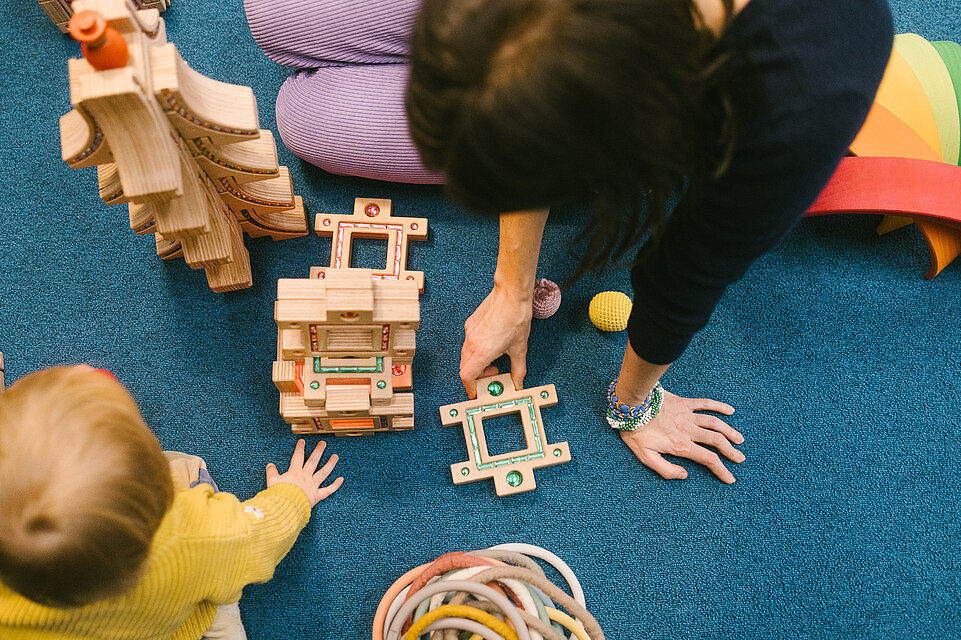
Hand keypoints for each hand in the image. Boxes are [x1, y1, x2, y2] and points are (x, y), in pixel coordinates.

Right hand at [266, 439, 342, 506]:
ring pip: (323, 473)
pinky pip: (328, 490)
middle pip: (313, 461)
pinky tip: (341, 479)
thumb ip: (271, 472)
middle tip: (323, 443)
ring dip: (330, 464)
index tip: (302, 441)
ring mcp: (312, 486)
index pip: (298, 457)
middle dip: (318, 451)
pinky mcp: (317, 496)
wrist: (285, 507)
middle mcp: (305, 477)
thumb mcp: (272, 482)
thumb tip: (270, 465)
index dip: (300, 448)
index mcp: (294, 473)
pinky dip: (335, 485)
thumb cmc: (278, 495)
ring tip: (336, 456)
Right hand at [460, 285, 533, 397]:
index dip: (470, 387)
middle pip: (465, 367)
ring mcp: (469, 332)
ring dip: (476, 363)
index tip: (477, 391)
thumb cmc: (516, 317)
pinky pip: (468, 343)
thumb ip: (518, 370)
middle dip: (476, 376)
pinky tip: (491, 345)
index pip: (467, 376)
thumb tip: (517, 383)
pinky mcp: (470, 324)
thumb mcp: (520, 348)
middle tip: (492, 374)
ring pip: (466, 355)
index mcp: (483, 351)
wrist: (511, 294)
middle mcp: (472, 342)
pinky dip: (476, 350)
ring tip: (494, 359)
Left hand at [619, 389, 744, 482]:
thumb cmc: (635, 433)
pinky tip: (730, 411)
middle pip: (717, 441)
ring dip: (729, 432)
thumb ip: (665, 469)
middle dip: (731, 451)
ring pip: (715, 423)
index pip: (708, 459)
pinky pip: (705, 403)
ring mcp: (687, 415)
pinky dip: (719, 406)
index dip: (721, 470)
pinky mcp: (684, 402)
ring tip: (739, 440)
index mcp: (680, 445)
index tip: (730, 478)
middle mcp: (688, 430)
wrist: (630, 406)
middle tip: (740, 458)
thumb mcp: (645, 457)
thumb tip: (684, 475)